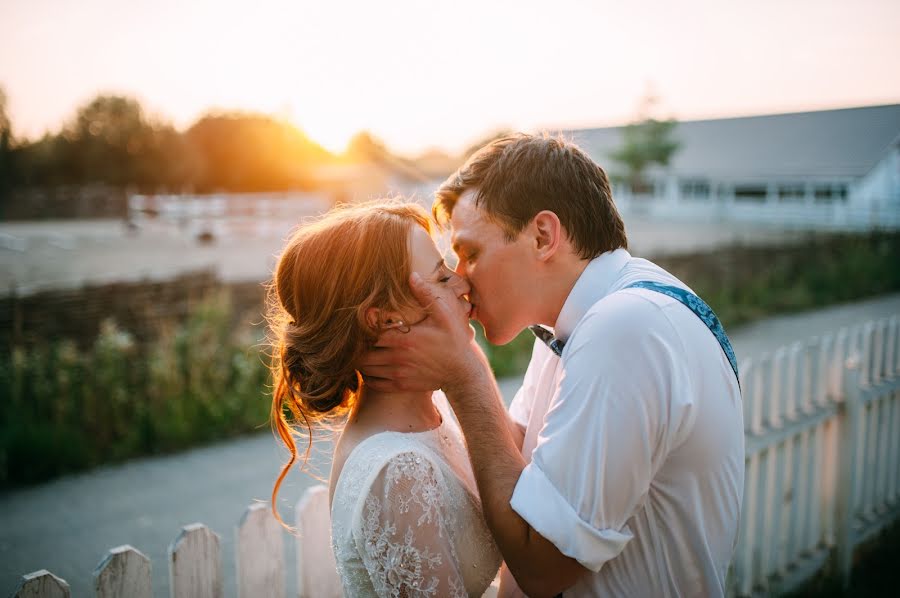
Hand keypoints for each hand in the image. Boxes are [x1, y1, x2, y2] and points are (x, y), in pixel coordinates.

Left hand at [360, 272, 484, 392]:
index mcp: (404, 337)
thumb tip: (411, 275)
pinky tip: (372, 368)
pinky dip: (368, 376)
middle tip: (359, 338)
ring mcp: (398, 374)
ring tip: (364, 351)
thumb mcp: (445, 314)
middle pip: (362, 352)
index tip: (364, 322)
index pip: (370, 332)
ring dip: (361, 360)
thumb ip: (426, 295)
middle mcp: (397, 357)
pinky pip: (374, 384)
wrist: (463, 372)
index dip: (363, 327)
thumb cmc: (454, 340)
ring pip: (365, 369)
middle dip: (358, 345)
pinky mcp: (401, 385)